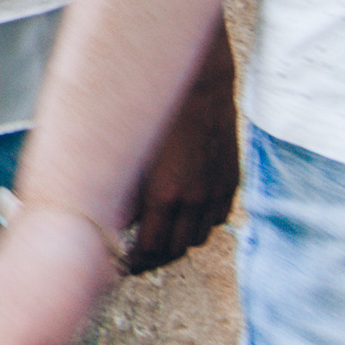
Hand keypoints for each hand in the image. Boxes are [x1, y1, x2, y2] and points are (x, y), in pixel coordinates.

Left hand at [124, 26, 239, 272]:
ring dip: (178, 241)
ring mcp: (216, 190)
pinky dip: (201, 223)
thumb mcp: (125, 152)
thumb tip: (112, 220)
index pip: (152, 249)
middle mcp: (194, 198)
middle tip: (135, 257)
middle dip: (154, 258)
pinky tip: (183, 216)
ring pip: (199, 237)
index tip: (121, 263)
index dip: (135, 262)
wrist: (196, 81)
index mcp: (165, 195)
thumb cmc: (150, 109)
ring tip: (157, 236)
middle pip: (176, 249)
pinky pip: (218, 218)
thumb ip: (121, 191)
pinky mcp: (231, 179)